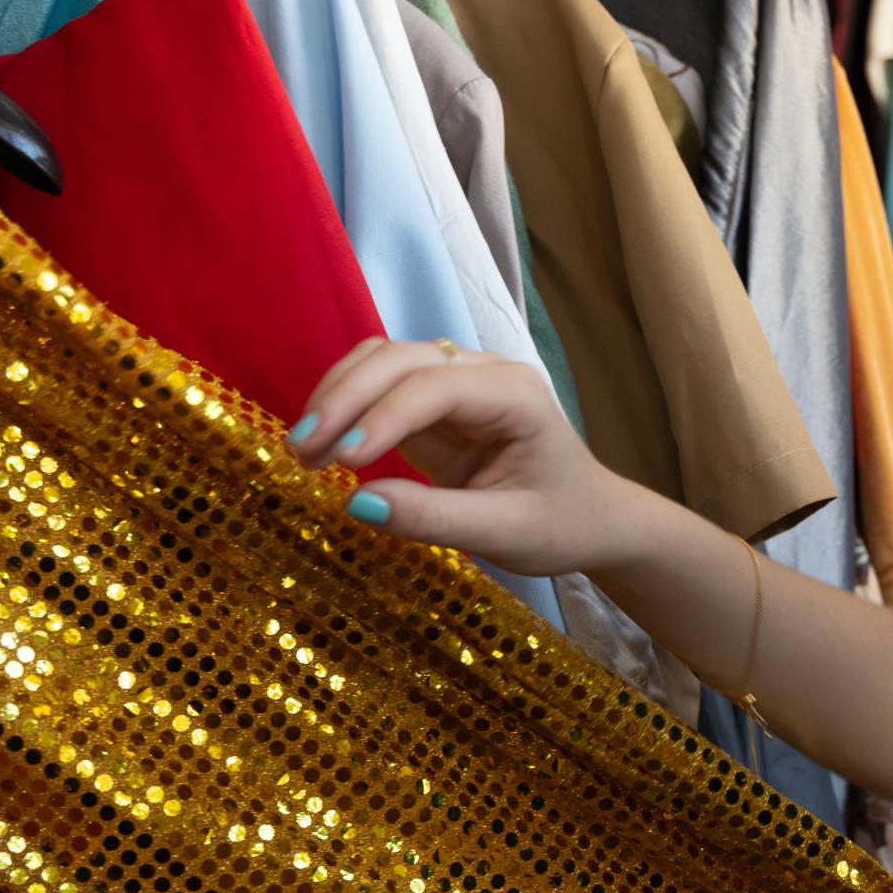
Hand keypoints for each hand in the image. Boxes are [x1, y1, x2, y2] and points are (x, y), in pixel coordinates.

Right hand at [288, 338, 642, 575]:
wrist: (590, 520)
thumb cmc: (562, 524)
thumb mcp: (506, 533)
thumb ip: (434, 518)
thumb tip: (357, 505)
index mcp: (515, 394)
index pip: (436, 386)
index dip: (383, 416)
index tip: (341, 460)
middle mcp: (484, 374)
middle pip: (400, 359)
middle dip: (346, 398)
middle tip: (302, 451)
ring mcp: (456, 383)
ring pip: (381, 363)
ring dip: (336, 397)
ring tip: (302, 451)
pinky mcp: (433, 404)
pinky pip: (378, 388)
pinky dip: (345, 407)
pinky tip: (321, 445)